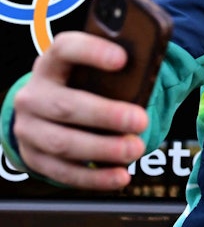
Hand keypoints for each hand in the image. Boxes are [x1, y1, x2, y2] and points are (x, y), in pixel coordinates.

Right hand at [11, 31, 148, 189]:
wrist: (46, 113)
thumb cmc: (83, 87)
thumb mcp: (94, 73)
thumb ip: (117, 72)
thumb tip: (151, 73)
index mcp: (51, 64)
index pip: (65, 49)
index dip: (92, 52)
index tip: (123, 59)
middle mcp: (33, 95)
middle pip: (65, 105)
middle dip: (105, 115)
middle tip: (140, 121)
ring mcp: (28, 129)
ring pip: (62, 143)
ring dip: (102, 149)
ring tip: (134, 150)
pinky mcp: (34, 158)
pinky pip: (63, 172)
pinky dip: (94, 178)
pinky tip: (119, 177)